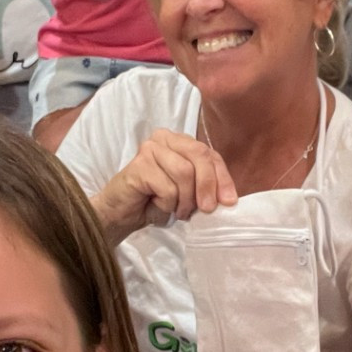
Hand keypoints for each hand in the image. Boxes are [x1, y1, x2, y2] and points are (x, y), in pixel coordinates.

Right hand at [91, 128, 237, 240]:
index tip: (229, 201)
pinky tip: (158, 205)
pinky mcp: (139, 165)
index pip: (210, 154)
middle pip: (200, 156)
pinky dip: (168, 203)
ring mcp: (150, 149)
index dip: (222, 178)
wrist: (122, 214)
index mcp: (179, 140)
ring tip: (176, 210)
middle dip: (208, 185)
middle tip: (207, 209)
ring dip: (185, 199)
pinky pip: (167, 187)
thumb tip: (228, 198)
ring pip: (185, 172)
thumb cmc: (155, 201)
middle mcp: (165, 138)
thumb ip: (205, 187)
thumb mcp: (188, 193)